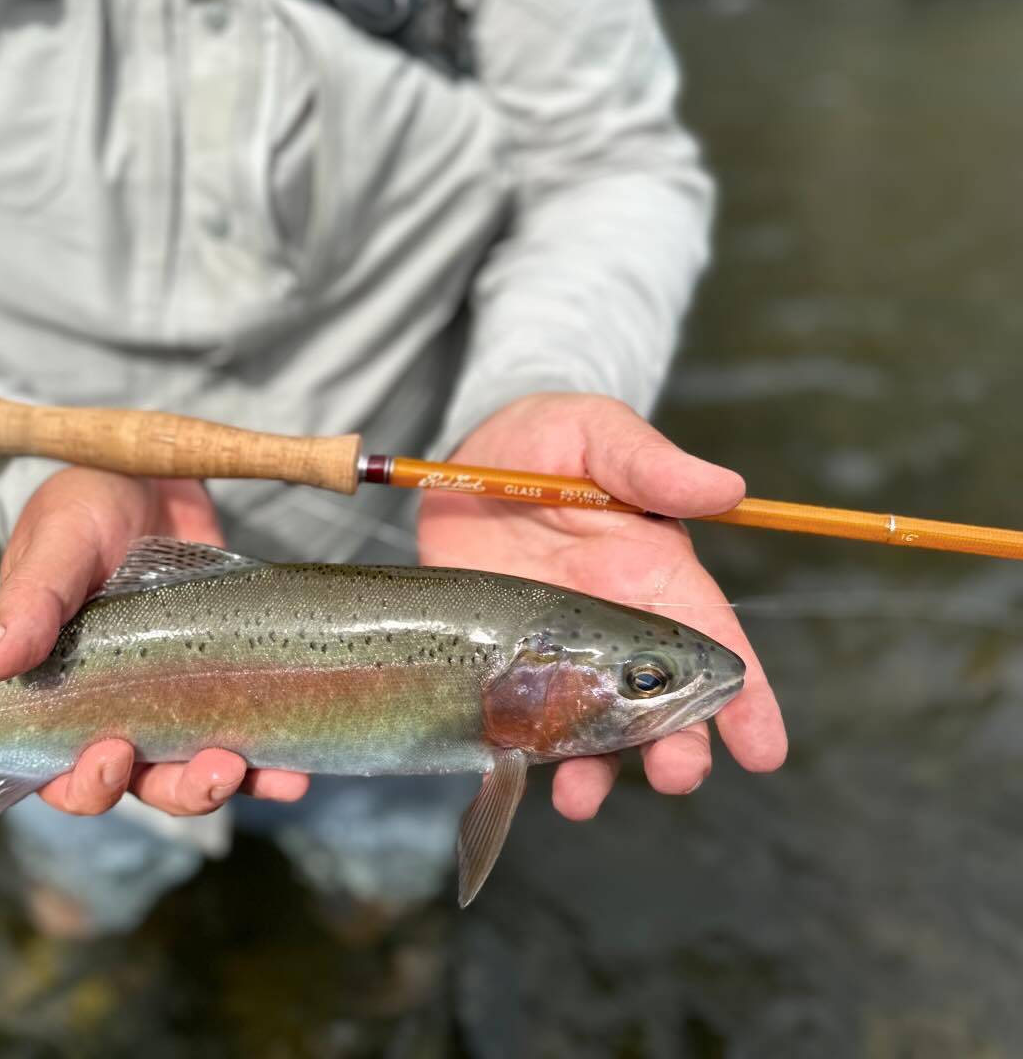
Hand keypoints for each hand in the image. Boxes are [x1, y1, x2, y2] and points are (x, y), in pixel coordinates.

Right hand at [0, 467, 308, 816]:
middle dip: (178, 790)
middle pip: (140, 783)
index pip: (59, 770)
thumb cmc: (87, 506)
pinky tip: (295, 773)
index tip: (111, 757)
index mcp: (57, 692)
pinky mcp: (224, 678)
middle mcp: (114, 708)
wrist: (154, 472)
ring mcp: (174, 697)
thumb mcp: (57, 542)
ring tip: (258, 771)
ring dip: (226, 782)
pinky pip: (246, 732)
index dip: (83, 784)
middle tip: (211, 768)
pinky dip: (270, 761)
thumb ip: (32, 600)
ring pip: (195, 769)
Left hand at [418, 393, 786, 818]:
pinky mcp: (499, 661)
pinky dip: (519, 753)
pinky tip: (515, 772)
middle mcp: (612, 626)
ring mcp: (554, 651)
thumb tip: (724, 487)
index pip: (714, 643)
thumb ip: (648, 463)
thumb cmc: (547, 440)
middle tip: (679, 777)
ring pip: (588, 727)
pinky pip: (516, 718)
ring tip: (581, 799)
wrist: (466, 457)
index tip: (766, 751)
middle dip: (676, 747)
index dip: (747, 699)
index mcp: (653, 576)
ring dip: (595, 769)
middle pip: (658, 703)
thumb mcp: (596, 434)